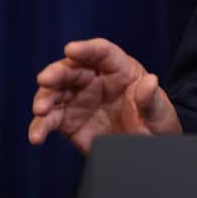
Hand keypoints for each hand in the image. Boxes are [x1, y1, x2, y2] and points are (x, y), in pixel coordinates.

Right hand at [28, 38, 181, 153]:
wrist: (147, 148)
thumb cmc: (156, 123)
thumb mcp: (160, 113)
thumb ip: (151, 100)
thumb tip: (150, 82)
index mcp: (120, 69)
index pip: (102, 52)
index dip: (86, 49)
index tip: (71, 49)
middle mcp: (95, 79)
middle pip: (72, 69)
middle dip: (56, 73)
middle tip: (46, 79)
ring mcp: (79, 99)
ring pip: (55, 92)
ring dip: (44, 98)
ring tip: (41, 110)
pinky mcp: (68, 120)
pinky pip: (50, 120)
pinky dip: (40, 127)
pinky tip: (36, 136)